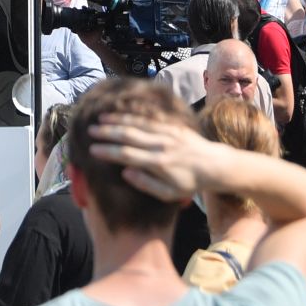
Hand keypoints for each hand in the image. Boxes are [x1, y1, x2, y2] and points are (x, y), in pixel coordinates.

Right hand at [87, 116, 214, 201]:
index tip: (92, 150)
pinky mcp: (172, 125)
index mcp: (158, 163)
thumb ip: (146, 184)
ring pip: (138, 123)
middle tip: (90, 131)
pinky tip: (123, 111)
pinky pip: (150, 116)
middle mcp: (161, 145)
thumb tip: (125, 173)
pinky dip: (134, 113)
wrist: (214, 165)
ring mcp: (167, 132)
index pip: (127, 155)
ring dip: (118, 120)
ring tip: (101, 119)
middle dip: (108, 133)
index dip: (108, 151)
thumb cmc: (189, 183)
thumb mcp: (170, 194)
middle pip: (129, 136)